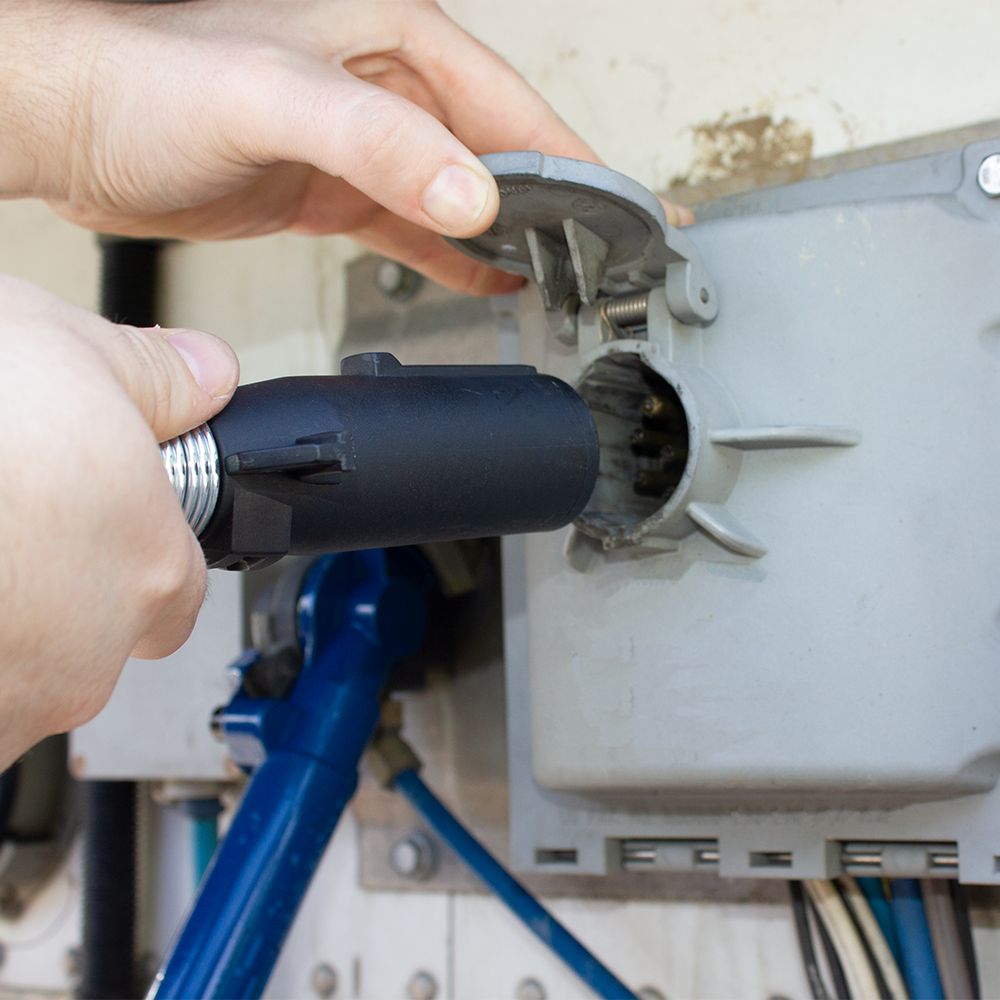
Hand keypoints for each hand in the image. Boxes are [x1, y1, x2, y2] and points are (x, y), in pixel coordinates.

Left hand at [0, 0, 692, 295]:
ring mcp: (363, 144)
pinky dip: (455, 253)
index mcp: (391, 37)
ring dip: (513, 234)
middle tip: (612, 248)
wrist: (71, 124)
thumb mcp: (271, 97)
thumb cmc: (145, 76)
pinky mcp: (334, 190)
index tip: (624, 202)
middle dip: (561, 201)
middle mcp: (386, 87)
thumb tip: (470, 193)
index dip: (573, 158)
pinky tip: (488, 276)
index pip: (509, 105)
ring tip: (567, 272)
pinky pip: (415, 226)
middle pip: (499, 151)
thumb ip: (375, 142)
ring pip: (461, 193)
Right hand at [0, 275, 238, 768]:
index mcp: (149, 567)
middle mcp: (88, 656)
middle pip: (91, 640)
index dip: (132, 548)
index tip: (88, 517)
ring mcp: (1, 707)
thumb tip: (206, 376)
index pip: (177, 588)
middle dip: (53, 592)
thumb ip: (154, 378)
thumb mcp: (57, 346)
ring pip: (13, 680)